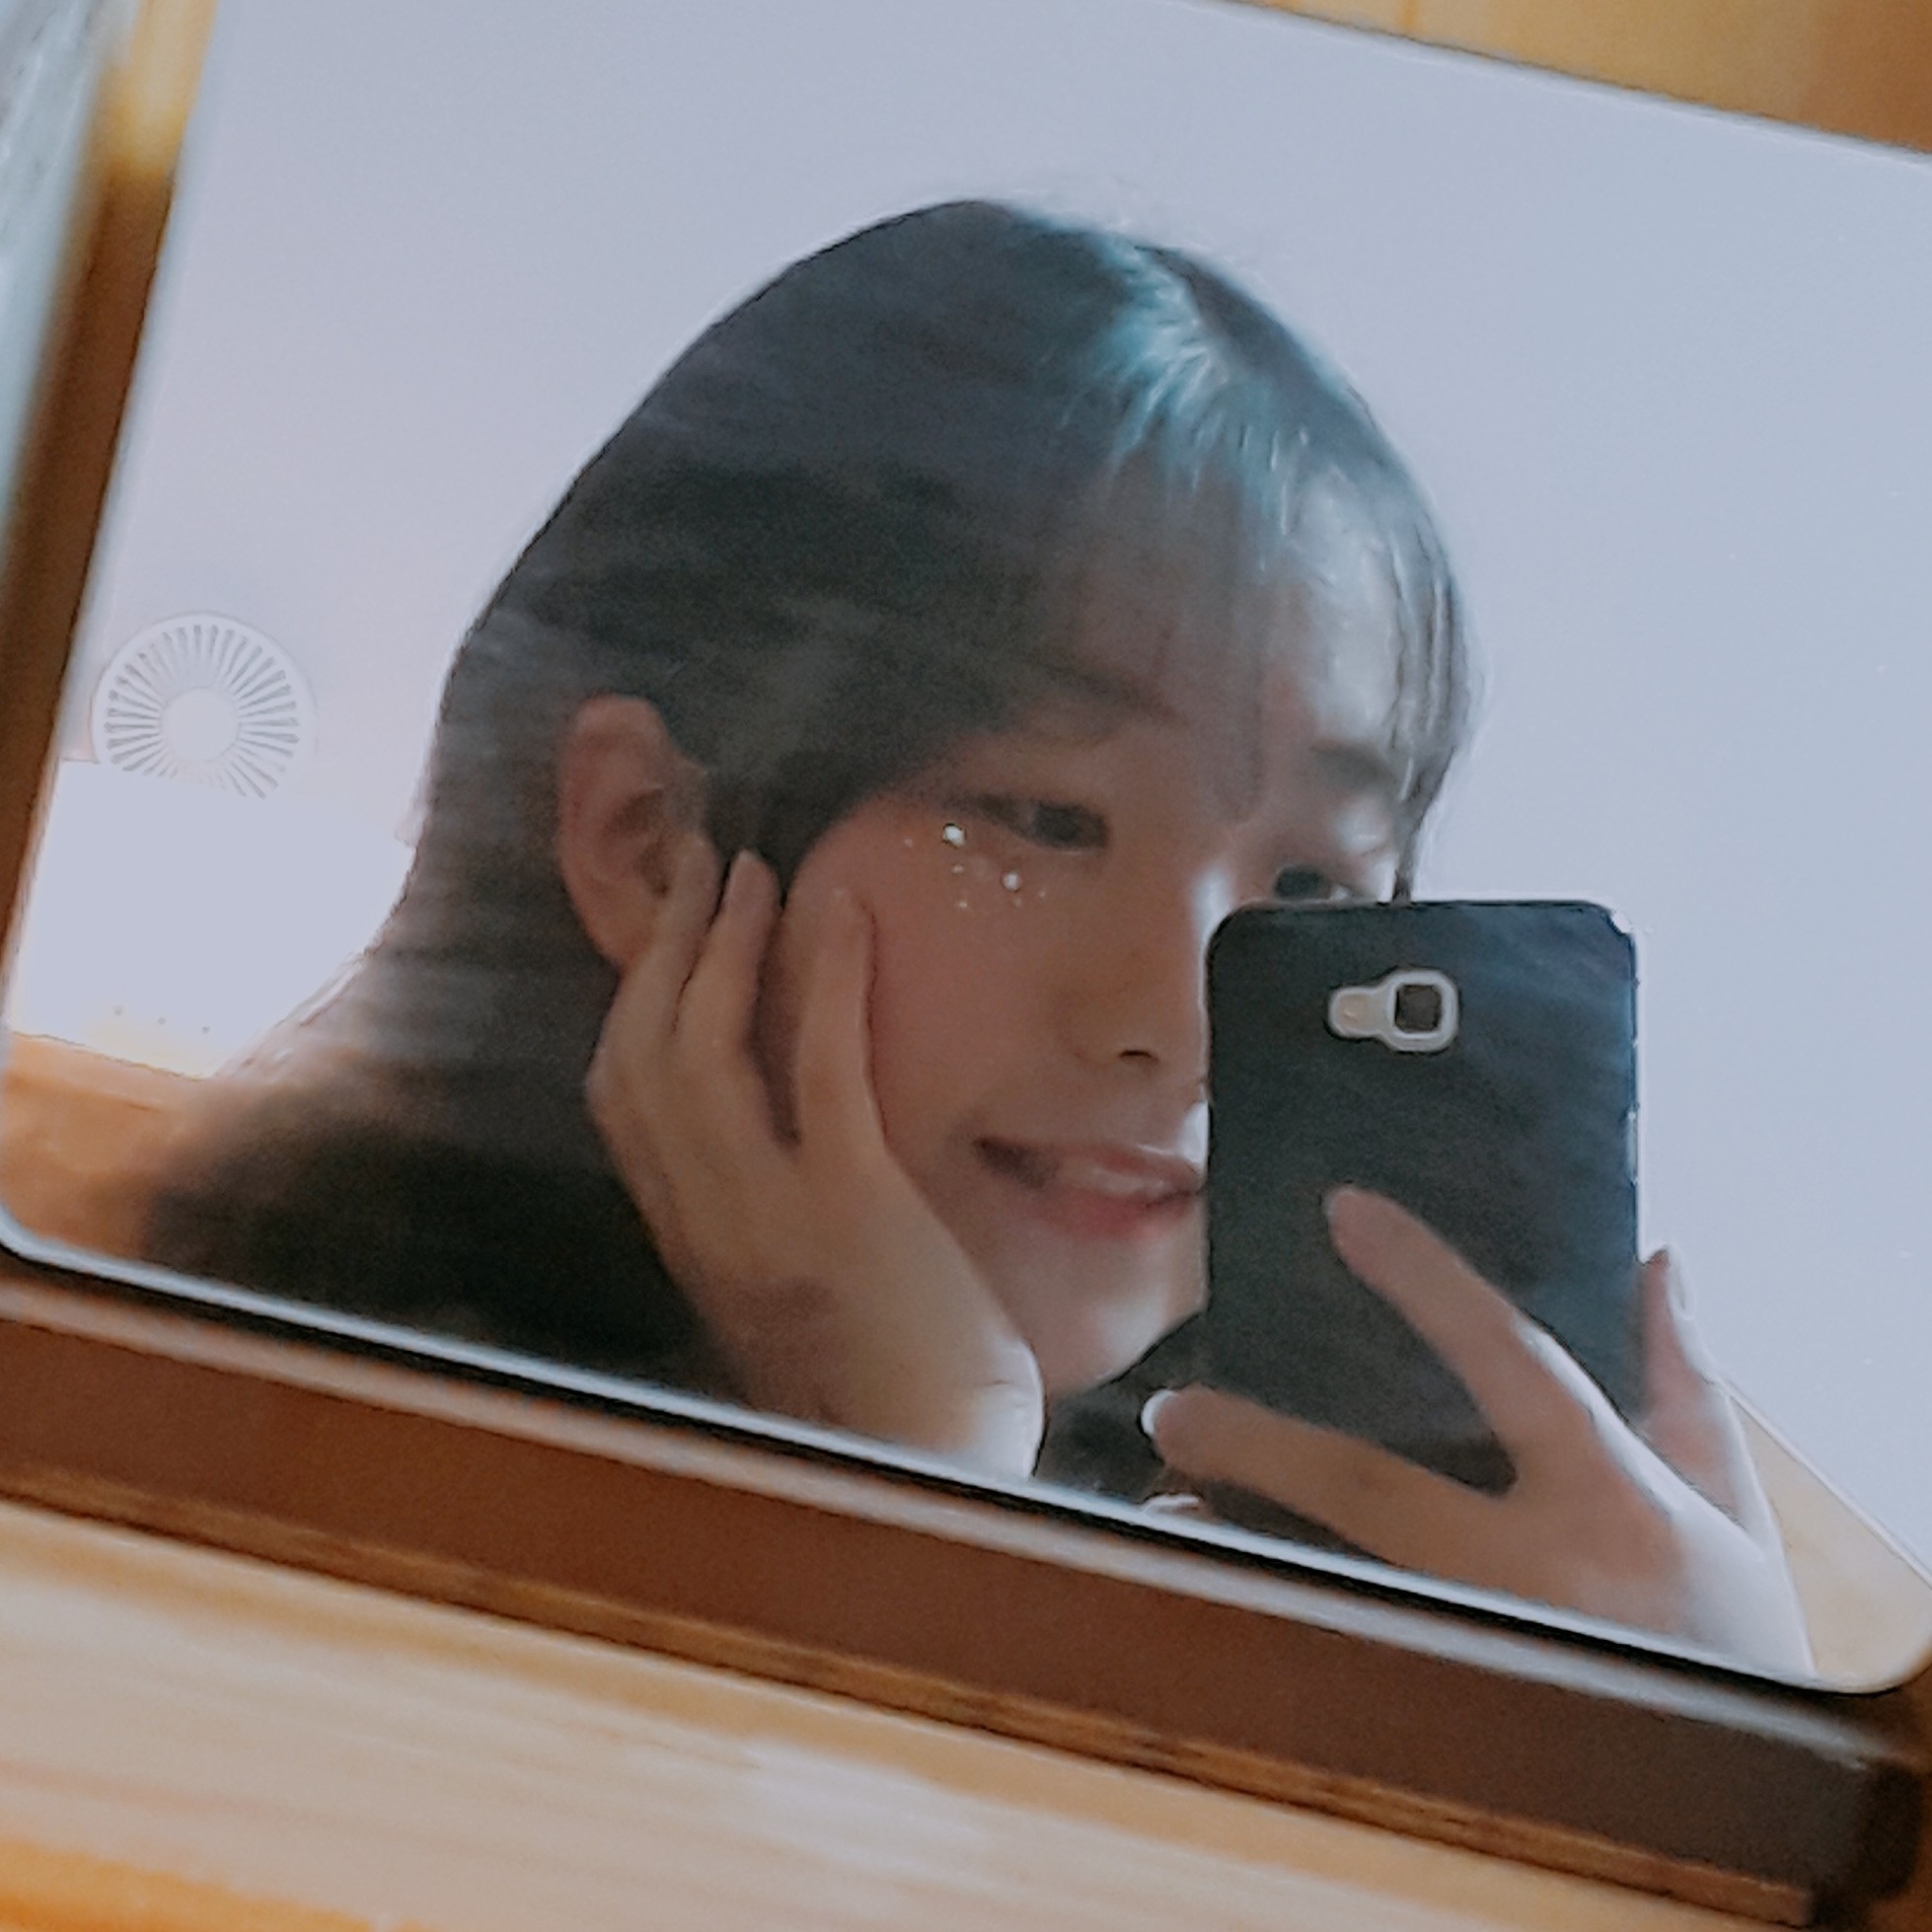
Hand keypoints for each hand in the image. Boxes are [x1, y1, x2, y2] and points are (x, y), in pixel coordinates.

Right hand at [586, 838, 1043, 1477]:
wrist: (940, 1479)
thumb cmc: (891, 1391)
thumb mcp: (802, 1295)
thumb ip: (769, 1219)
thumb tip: (784, 1134)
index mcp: (695, 1241)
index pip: (621, 1099)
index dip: (634, 998)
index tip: (671, 930)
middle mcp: (707, 1224)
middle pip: (640, 1054)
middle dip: (666, 945)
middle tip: (709, 863)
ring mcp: (771, 1217)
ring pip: (699, 1049)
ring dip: (724, 943)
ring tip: (756, 871)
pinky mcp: (851, 1211)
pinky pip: (817, 1066)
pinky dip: (821, 974)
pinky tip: (840, 910)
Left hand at [1143, 1188, 1811, 1671]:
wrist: (1755, 1812)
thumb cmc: (1739, 1643)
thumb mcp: (1730, 1508)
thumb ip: (1686, 1384)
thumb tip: (1656, 1262)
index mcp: (1615, 1500)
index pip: (1509, 1361)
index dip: (1427, 1280)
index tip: (1345, 1210)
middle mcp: (1539, 1575)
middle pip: (1373, 1491)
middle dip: (1263, 1445)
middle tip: (1176, 1412)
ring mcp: (1487, 1655)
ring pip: (1331, 1585)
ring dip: (1240, 1547)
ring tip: (1169, 1511)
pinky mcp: (1453, 1717)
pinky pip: (1341, 1654)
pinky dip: (1275, 1622)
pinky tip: (1217, 1594)